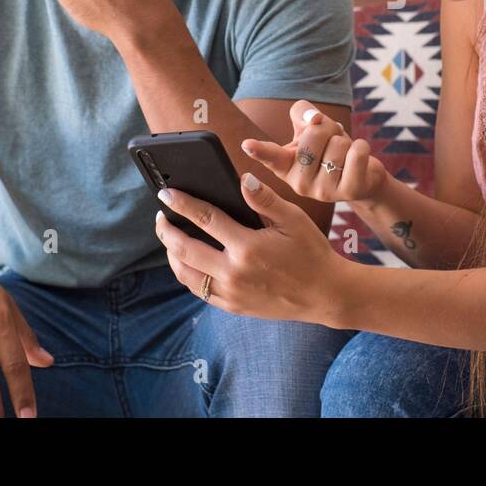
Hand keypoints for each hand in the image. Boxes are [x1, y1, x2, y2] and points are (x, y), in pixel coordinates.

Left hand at [153, 171, 348, 325]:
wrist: (325, 294)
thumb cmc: (311, 252)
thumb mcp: (294, 220)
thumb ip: (265, 199)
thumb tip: (241, 179)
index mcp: (248, 248)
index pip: (205, 219)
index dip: (182, 204)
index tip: (166, 193)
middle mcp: (234, 273)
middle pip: (185, 250)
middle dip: (167, 231)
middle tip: (160, 217)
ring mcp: (231, 294)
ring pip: (186, 274)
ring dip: (172, 254)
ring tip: (170, 238)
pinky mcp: (233, 306)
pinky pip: (199, 291)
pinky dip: (188, 274)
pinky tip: (189, 261)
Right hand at [240, 99, 387, 203]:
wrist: (361, 177)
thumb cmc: (330, 150)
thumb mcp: (310, 130)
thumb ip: (303, 113)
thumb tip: (313, 119)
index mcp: (285, 166)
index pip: (270, 156)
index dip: (259, 149)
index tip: (247, 145)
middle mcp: (299, 182)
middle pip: (314, 134)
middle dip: (328, 129)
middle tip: (331, 143)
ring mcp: (323, 191)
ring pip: (337, 144)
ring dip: (345, 141)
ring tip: (344, 155)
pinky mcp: (348, 191)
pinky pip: (357, 154)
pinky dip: (361, 147)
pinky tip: (358, 156)